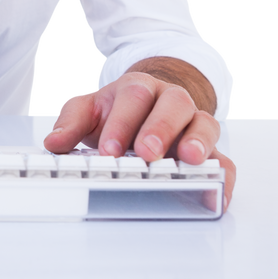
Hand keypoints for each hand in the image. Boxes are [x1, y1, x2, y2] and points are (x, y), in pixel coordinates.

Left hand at [43, 71, 235, 211]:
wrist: (148, 101)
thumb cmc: (118, 109)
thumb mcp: (90, 109)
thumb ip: (71, 122)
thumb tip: (53, 143)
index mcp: (140, 88)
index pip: (133, 99)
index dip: (121, 124)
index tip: (108, 149)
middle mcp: (171, 100)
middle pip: (173, 105)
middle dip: (159, 129)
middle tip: (146, 153)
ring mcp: (194, 123)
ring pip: (204, 124)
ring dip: (198, 142)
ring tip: (189, 159)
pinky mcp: (210, 149)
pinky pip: (224, 158)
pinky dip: (223, 174)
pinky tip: (216, 190)